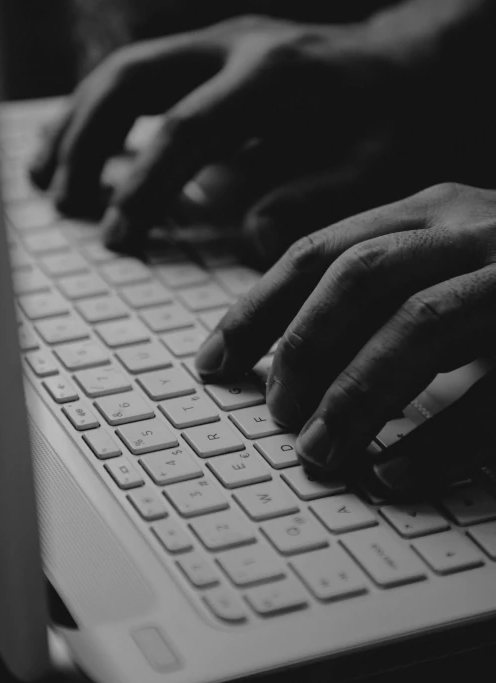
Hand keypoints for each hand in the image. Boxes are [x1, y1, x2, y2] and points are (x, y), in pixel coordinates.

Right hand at [30, 13, 418, 250]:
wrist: (410, 62)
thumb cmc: (396, 118)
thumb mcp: (376, 166)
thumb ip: (313, 201)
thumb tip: (245, 235)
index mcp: (273, 75)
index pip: (186, 130)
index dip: (143, 187)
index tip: (117, 238)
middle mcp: (235, 45)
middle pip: (132, 80)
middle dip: (88, 144)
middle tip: (67, 207)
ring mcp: (218, 42)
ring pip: (124, 69)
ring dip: (77, 122)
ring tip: (46, 179)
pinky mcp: (211, 52)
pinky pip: (139, 73)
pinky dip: (98, 110)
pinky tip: (75, 145)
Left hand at [194, 182, 495, 493]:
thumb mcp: (445, 264)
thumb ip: (378, 287)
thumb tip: (282, 348)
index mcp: (431, 210)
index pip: (320, 250)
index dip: (257, 309)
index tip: (213, 363)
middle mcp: (473, 228)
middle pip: (361, 275)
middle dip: (303, 348)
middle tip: (277, 415)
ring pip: (421, 324)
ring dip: (358, 393)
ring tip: (319, 451)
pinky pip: (495, 389)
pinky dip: (438, 435)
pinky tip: (395, 472)